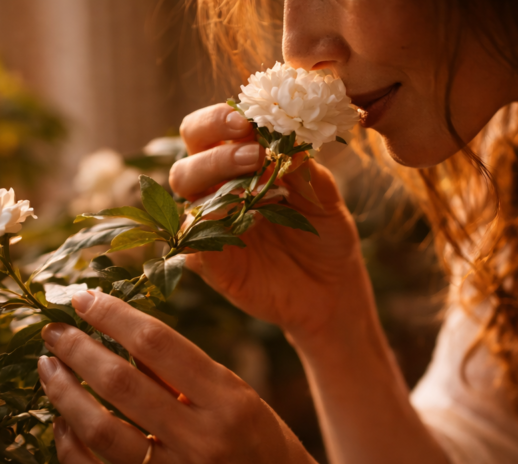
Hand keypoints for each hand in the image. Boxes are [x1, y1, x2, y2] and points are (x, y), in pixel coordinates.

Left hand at [36, 289, 340, 463]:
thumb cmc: (264, 445)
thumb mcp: (238, 397)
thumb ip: (182, 372)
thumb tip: (119, 331)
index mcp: (229, 400)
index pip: (158, 343)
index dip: (113, 315)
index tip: (83, 299)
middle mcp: (203, 441)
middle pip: (121, 383)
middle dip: (77, 350)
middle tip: (53, 332)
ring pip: (100, 432)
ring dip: (64, 395)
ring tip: (48, 370)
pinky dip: (71, 451)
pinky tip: (61, 425)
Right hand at [171, 103, 369, 339]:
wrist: (332, 291)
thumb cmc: (325, 236)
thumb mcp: (324, 197)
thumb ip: (305, 168)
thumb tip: (289, 139)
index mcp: (238, 166)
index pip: (210, 130)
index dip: (221, 118)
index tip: (250, 117)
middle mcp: (216, 192)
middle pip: (189, 155)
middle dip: (214, 142)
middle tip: (254, 147)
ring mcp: (210, 227)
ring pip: (184, 190)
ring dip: (215, 173)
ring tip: (256, 173)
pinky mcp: (211, 264)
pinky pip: (192, 241)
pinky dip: (211, 225)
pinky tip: (241, 218)